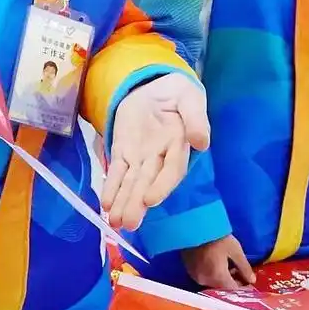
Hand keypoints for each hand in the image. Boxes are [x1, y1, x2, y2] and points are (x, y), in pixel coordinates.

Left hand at [102, 74, 209, 230]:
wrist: (155, 86)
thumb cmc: (178, 94)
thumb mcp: (190, 98)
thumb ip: (196, 118)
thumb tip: (202, 141)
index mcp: (179, 145)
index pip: (172, 170)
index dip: (162, 185)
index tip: (150, 200)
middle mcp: (160, 157)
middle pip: (148, 183)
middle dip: (138, 203)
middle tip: (128, 223)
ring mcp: (140, 157)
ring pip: (131, 183)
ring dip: (123, 202)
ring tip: (114, 223)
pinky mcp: (123, 151)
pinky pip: (117, 172)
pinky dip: (111, 188)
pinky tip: (106, 204)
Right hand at [183, 235, 256, 289]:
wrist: (194, 226)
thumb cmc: (218, 237)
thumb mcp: (235, 250)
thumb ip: (244, 267)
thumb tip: (252, 280)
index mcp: (218, 277)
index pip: (233, 289)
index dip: (242, 284)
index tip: (246, 277)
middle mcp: (205, 280)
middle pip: (222, 287)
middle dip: (231, 280)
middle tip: (237, 269)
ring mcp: (196, 276)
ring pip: (212, 282)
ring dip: (220, 277)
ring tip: (226, 264)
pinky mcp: (189, 270)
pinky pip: (204, 277)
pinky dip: (211, 273)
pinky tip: (214, 262)